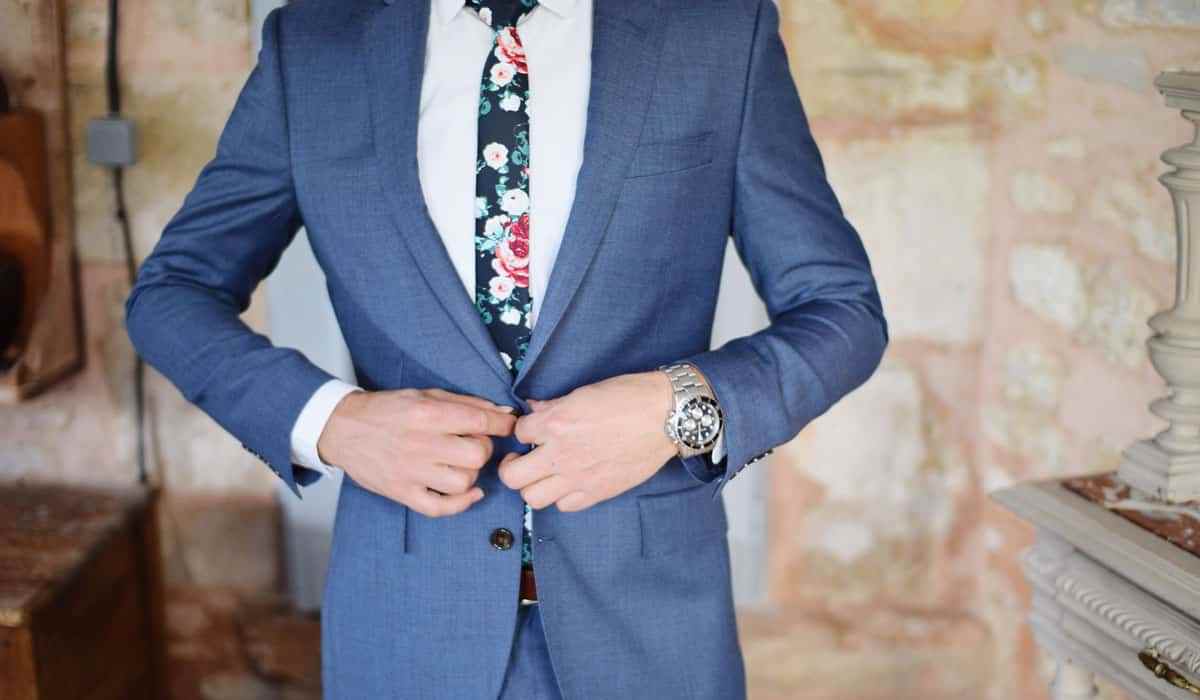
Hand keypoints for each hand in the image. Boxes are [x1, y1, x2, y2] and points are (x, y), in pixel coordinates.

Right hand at [318, 388, 516, 516]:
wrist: (342, 429)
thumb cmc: (386, 410)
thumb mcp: (424, 395)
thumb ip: (463, 403)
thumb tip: (500, 411)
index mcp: (426, 415)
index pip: (479, 420)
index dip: (502, 424)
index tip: (508, 425)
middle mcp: (419, 444)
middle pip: (476, 455)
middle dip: (483, 448)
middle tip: (474, 443)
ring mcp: (410, 472)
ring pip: (463, 482)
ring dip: (471, 473)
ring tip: (461, 464)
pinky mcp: (401, 493)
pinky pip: (440, 508)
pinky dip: (460, 504)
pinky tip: (468, 492)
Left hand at [499, 371, 676, 512]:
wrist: (666, 417)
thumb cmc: (629, 397)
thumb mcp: (584, 392)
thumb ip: (554, 406)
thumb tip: (535, 410)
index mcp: (556, 423)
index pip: (518, 433)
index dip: (523, 431)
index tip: (532, 430)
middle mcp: (561, 454)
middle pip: (512, 476)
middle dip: (513, 466)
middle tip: (524, 459)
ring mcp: (578, 478)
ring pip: (533, 498)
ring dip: (534, 485)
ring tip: (545, 474)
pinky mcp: (597, 492)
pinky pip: (565, 506)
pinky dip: (562, 496)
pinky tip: (570, 482)